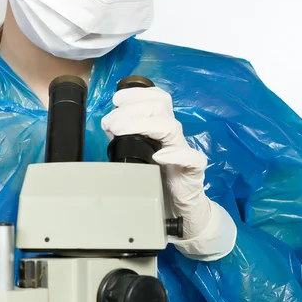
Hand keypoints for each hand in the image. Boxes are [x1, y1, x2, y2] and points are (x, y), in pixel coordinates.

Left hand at [102, 86, 236, 259]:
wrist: (179, 207)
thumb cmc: (157, 177)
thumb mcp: (137, 152)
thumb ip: (126, 136)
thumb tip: (109, 122)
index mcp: (162, 126)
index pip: (157, 98)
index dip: (137, 94)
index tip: (116, 100)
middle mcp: (173, 134)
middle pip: (160, 107)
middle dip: (132, 109)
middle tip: (111, 123)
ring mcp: (184, 150)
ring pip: (170, 127)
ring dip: (142, 125)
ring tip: (120, 132)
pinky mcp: (193, 170)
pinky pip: (191, 157)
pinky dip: (175, 154)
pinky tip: (158, 156)